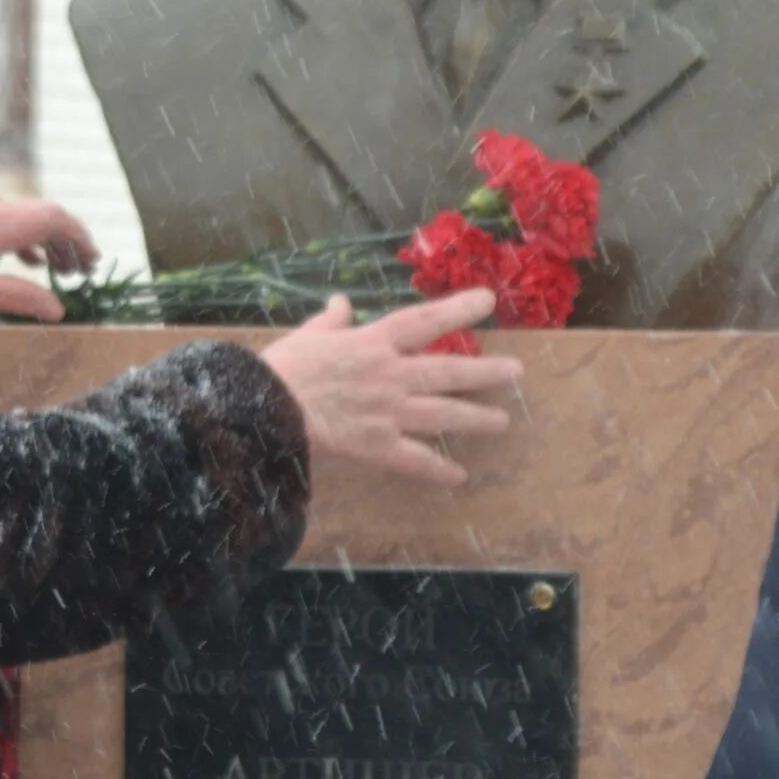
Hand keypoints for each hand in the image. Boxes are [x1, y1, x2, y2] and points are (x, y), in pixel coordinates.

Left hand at [0, 199, 98, 321]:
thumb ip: (20, 298)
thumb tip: (60, 309)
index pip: (51, 218)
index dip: (78, 237)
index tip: (94, 262)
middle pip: (43, 213)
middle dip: (70, 238)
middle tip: (86, 270)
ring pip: (28, 218)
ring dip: (51, 240)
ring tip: (66, 271)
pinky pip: (10, 224)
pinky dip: (30, 241)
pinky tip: (34, 263)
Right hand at [259, 290, 519, 486]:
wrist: (262, 409)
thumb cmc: (282, 369)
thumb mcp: (308, 335)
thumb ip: (331, 320)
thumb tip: (340, 302)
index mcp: (372, 343)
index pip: (423, 321)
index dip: (458, 310)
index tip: (488, 302)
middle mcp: (389, 375)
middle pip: (447, 371)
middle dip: (485, 372)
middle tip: (517, 372)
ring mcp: (387, 411)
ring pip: (442, 414)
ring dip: (475, 418)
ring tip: (502, 421)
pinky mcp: (376, 446)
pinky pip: (415, 460)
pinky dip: (438, 469)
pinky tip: (459, 476)